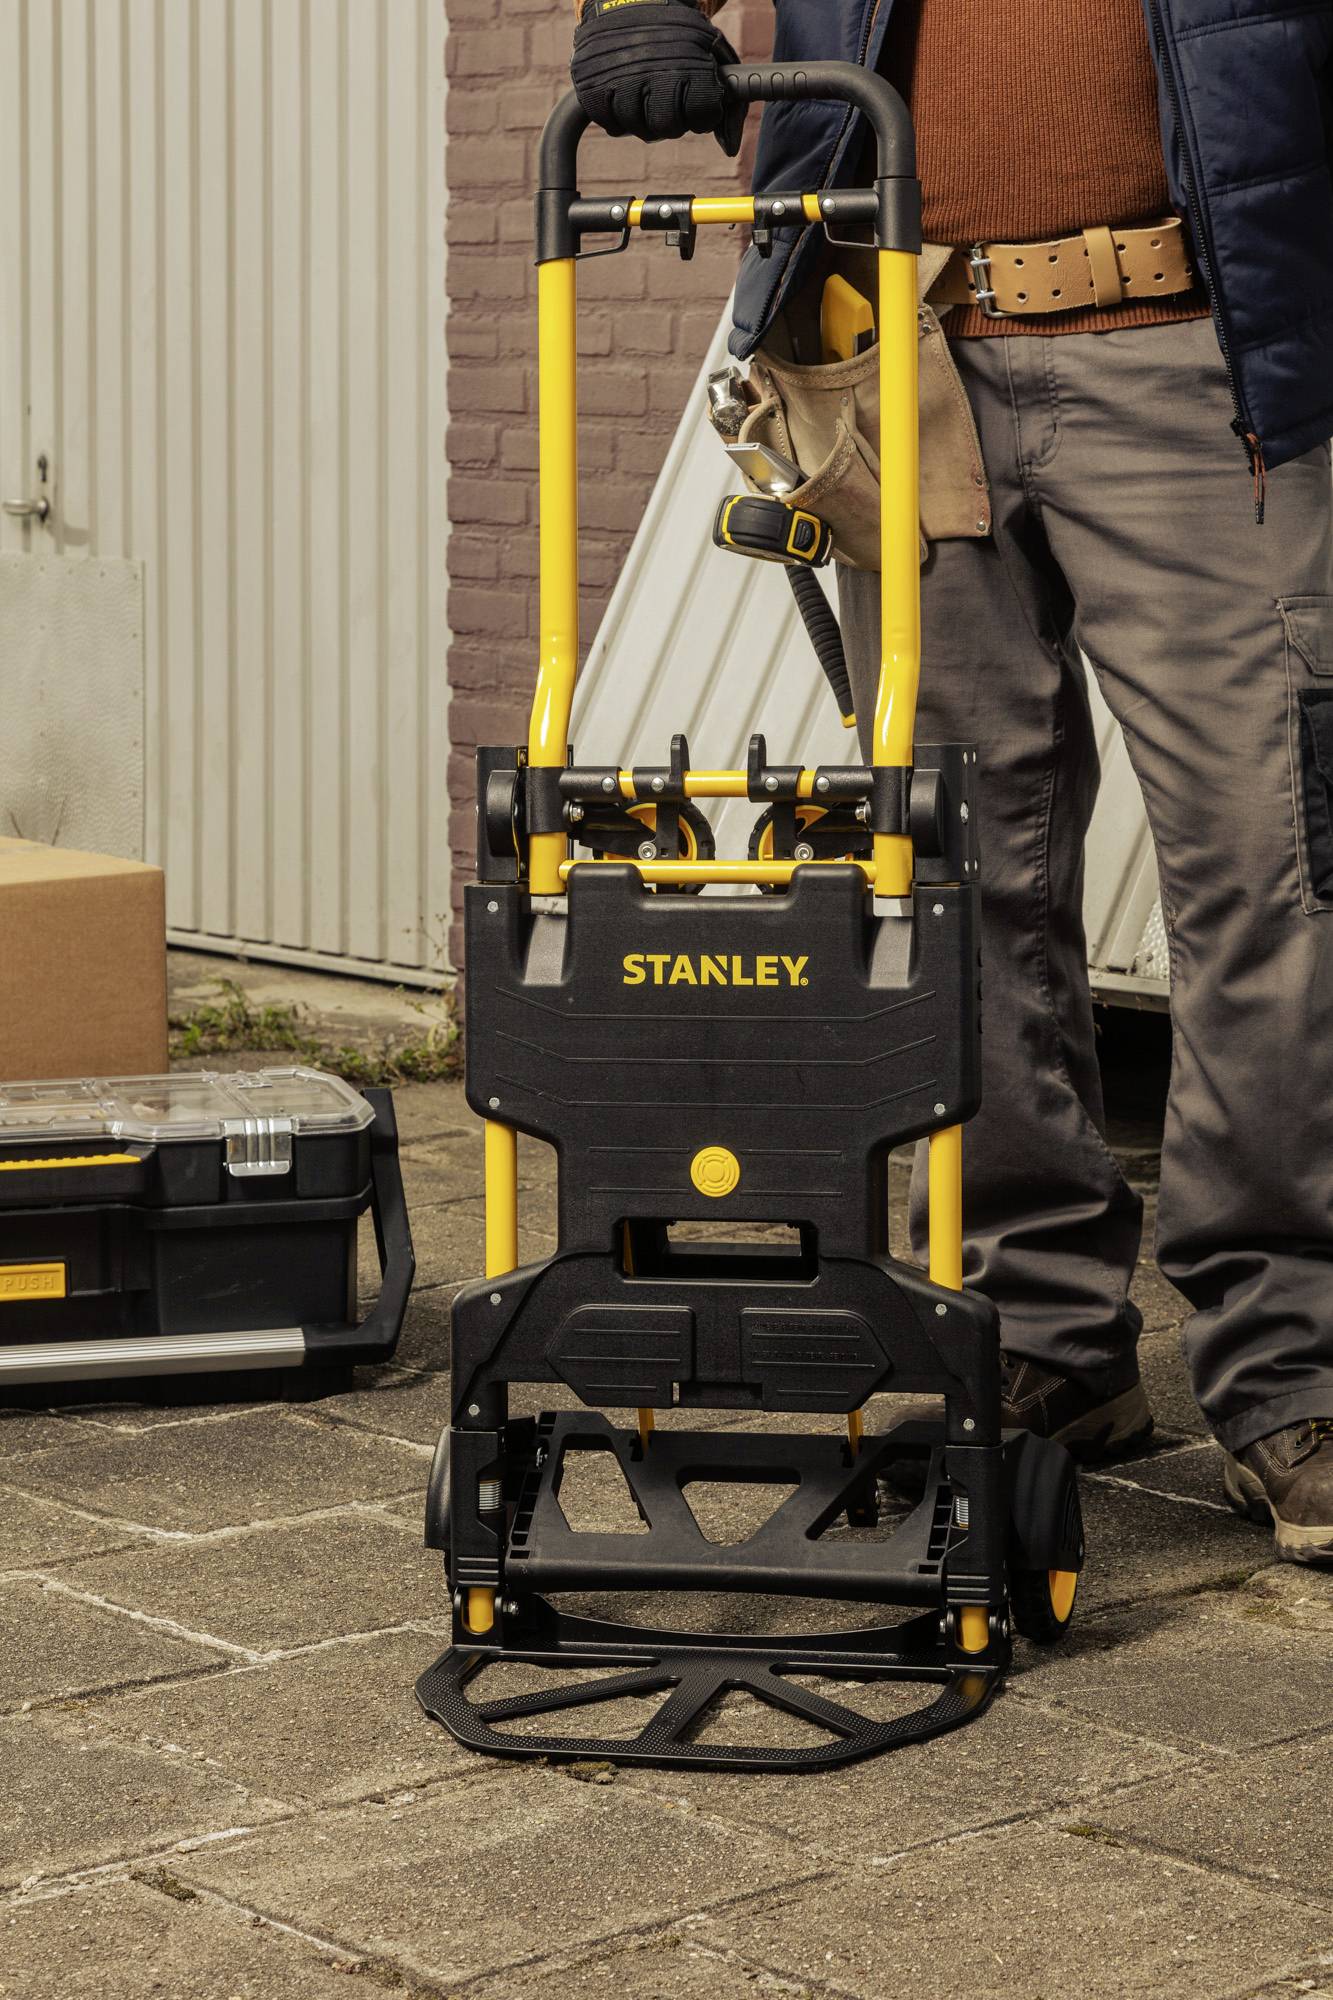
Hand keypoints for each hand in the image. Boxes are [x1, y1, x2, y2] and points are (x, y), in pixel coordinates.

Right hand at [571, 0, 745, 156]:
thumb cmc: (678, 34)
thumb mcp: (713, 53)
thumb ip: (730, 102)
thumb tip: (730, 149)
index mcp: (687, 60)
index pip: (701, 115)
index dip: (702, 114)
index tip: (697, 103)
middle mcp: (651, 69)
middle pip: (666, 127)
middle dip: (672, 120)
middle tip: (668, 102)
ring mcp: (618, 76)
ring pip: (634, 127)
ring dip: (642, 118)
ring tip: (645, 96)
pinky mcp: (590, 83)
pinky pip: (608, 122)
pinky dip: (616, 117)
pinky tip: (624, 98)